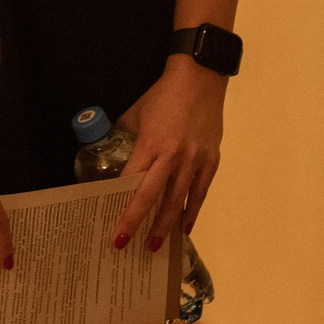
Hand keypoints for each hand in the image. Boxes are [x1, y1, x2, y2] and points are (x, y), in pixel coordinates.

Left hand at [109, 55, 225, 254]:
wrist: (200, 78)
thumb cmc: (163, 95)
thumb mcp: (135, 114)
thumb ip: (124, 137)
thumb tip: (112, 158)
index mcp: (151, 143)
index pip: (132, 182)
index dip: (122, 206)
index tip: (112, 226)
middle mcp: (173, 155)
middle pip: (153, 196)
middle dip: (138, 223)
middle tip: (126, 246)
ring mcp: (195, 159)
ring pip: (178, 200)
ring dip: (166, 225)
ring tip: (155, 246)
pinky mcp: (211, 160)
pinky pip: (200, 192)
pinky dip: (192, 211)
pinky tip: (185, 228)